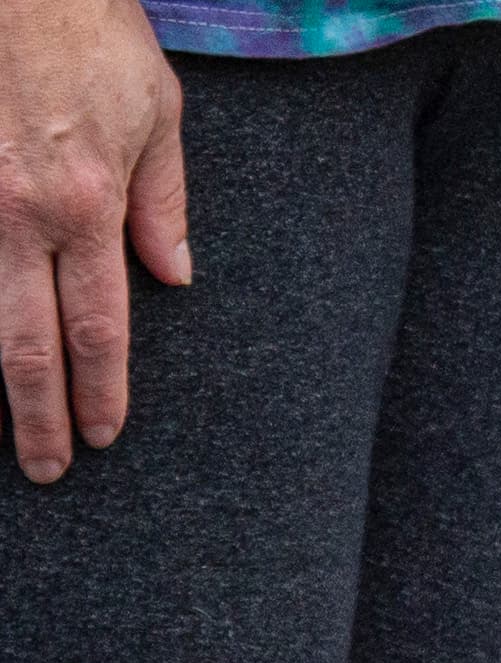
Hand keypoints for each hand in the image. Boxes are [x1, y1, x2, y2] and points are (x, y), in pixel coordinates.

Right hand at [0, 0, 186, 483]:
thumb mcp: (155, 111)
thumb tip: (172, 275)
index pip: (98, 328)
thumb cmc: (86, 29)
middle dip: (36, 415)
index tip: (101, 438)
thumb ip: (164, 200)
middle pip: (27, 341)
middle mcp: (18, 212)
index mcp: (87, 205)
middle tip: (45, 471)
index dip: (100, 392)